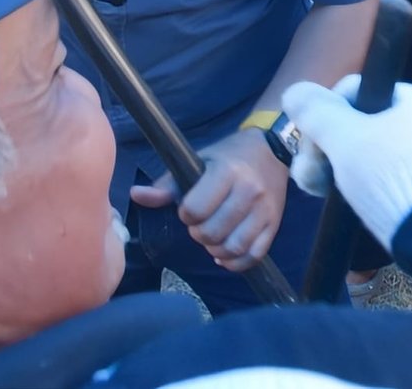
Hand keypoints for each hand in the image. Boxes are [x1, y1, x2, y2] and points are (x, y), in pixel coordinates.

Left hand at [129, 129, 288, 271]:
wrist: (272, 150)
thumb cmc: (229, 156)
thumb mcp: (198, 161)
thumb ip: (168, 184)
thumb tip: (137, 195)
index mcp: (227, 172)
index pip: (195, 210)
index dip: (185, 215)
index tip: (188, 209)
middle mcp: (249, 191)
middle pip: (212, 232)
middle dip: (199, 234)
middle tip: (200, 224)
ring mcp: (265, 210)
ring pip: (233, 247)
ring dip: (216, 250)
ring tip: (213, 238)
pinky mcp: (274, 224)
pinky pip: (253, 255)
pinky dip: (236, 261)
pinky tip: (226, 253)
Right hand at [282, 77, 411, 249]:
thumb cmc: (387, 177)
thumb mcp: (346, 140)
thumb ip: (317, 113)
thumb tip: (293, 91)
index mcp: (406, 99)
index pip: (349, 90)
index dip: (324, 114)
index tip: (314, 140)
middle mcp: (407, 119)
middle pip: (345, 121)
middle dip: (318, 145)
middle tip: (308, 169)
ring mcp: (402, 150)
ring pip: (347, 146)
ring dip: (322, 162)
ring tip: (312, 184)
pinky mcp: (396, 177)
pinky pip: (359, 166)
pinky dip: (338, 176)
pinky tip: (320, 190)